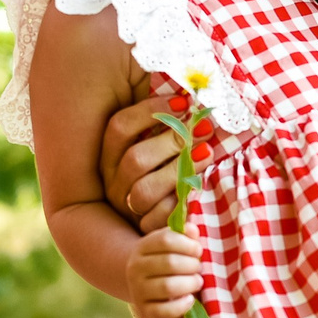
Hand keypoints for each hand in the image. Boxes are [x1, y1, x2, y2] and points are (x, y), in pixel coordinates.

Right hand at [100, 97, 209, 233]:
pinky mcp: (143, 227)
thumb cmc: (162, 168)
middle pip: (135, 159)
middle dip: (172, 141)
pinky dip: (179, 201)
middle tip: (202, 130)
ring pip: (145, 190)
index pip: (119, 127)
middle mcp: (112, 180)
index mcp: (110, 155)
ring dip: (178, 170)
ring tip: (207, 153)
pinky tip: (197, 186)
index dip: (149, 112)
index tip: (183, 102)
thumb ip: (163, 121)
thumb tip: (185, 90)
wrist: (156, 220)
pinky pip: (158, 218)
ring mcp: (126, 205)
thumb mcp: (155, 142)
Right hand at [128, 228, 202, 317]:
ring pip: (168, 287)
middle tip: (199, 268)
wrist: (144, 284)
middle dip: (192, 265)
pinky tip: (190, 299)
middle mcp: (135, 268)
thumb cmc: (165, 260)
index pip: (166, 240)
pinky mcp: (145, 311)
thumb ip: (184, 235)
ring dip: (190, 283)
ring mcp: (137, 291)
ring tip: (197, 281)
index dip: (188, 244)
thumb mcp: (171, 245)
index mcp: (142, 247)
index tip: (198, 250)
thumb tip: (193, 230)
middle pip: (170, 263)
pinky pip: (165, 311)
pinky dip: (182, 306)